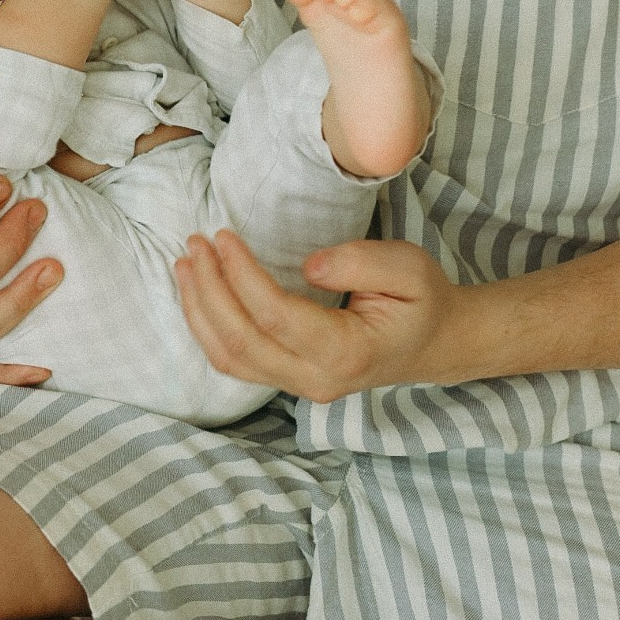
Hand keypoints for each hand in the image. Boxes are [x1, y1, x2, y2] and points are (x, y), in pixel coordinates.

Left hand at [175, 231, 466, 401]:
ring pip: (229, 359)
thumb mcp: (409, 268)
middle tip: (195, 242)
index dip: (241, 276)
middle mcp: (316, 379)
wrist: (435, 342)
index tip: (223, 235)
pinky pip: (235, 360)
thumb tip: (308, 265)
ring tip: (184, 262)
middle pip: (241, 343)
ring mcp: (299, 385)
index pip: (276, 317)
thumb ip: (361, 262)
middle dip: (209, 290)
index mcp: (347, 353)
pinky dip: (207, 326)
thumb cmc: (422, 300)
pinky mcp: (287, 378)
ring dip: (199, 310)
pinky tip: (198, 291)